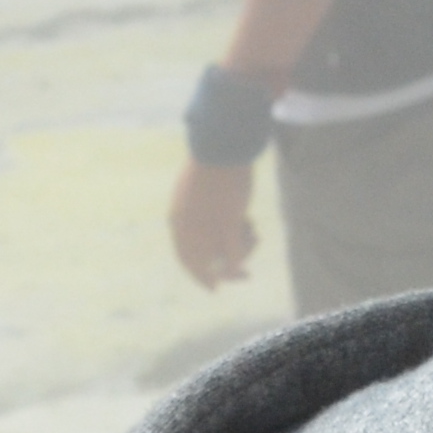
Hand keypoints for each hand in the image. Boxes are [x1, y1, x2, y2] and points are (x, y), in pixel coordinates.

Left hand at [169, 158, 259, 289]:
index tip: (216, 284)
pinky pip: (237, 253)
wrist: (219, 148)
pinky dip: (247, 249)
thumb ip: (198, 214)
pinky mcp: (227, 225)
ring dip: (244, 251)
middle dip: (225, 276)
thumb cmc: (211, 163)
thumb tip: (214, 227)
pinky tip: (254, 235)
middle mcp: (188, 232)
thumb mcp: (196, 191)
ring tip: (253, 231)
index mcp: (177, 222)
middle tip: (246, 276)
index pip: (186, 260)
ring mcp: (207, 230)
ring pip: (225, 260)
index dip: (200, 275)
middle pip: (206, 267)